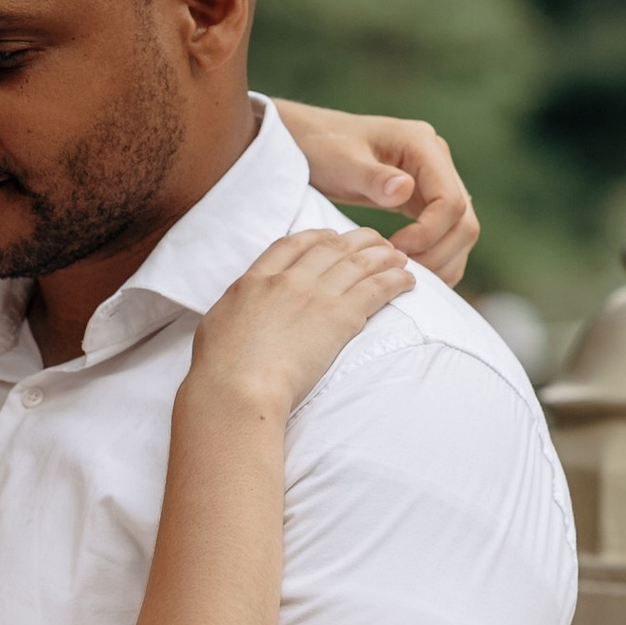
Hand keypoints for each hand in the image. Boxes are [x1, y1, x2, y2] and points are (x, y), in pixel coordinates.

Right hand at [189, 228, 412, 418]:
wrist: (237, 388)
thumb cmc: (218, 371)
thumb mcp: (217, 326)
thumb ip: (237, 309)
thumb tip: (242, 311)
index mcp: (254, 280)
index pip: (290, 245)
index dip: (316, 237)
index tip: (331, 236)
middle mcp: (287, 280)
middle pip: (331, 248)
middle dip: (358, 241)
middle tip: (376, 241)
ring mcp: (315, 296)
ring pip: (358, 263)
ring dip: (384, 257)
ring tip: (401, 258)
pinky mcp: (340, 317)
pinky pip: (376, 290)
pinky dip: (395, 281)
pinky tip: (407, 281)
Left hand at [272, 103, 478, 283]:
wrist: (309, 140)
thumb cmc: (322, 147)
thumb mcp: (341, 161)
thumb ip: (372, 177)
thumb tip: (405, 190)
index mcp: (423, 145)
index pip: (450, 201)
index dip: (429, 234)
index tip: (395, 249)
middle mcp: (437, 161)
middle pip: (463, 220)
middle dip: (439, 254)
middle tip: (402, 271)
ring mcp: (435, 180)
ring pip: (460, 231)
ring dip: (441, 260)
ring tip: (404, 275)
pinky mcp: (425, 198)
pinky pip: (445, 234)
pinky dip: (436, 257)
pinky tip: (408, 270)